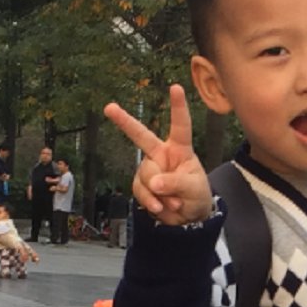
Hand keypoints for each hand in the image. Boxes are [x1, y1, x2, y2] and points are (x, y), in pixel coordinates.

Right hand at [103, 83, 212, 224]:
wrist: (189, 219)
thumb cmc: (197, 196)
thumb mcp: (194, 189)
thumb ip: (175, 183)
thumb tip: (155, 183)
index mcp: (179, 149)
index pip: (180, 125)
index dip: (178, 107)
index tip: (176, 87)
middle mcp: (161, 155)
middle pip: (140, 136)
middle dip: (124, 121)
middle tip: (109, 107)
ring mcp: (149, 170)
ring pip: (145, 175)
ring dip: (159, 193)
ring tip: (175, 203)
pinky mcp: (141, 186)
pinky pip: (140, 192)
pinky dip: (151, 202)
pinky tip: (161, 207)